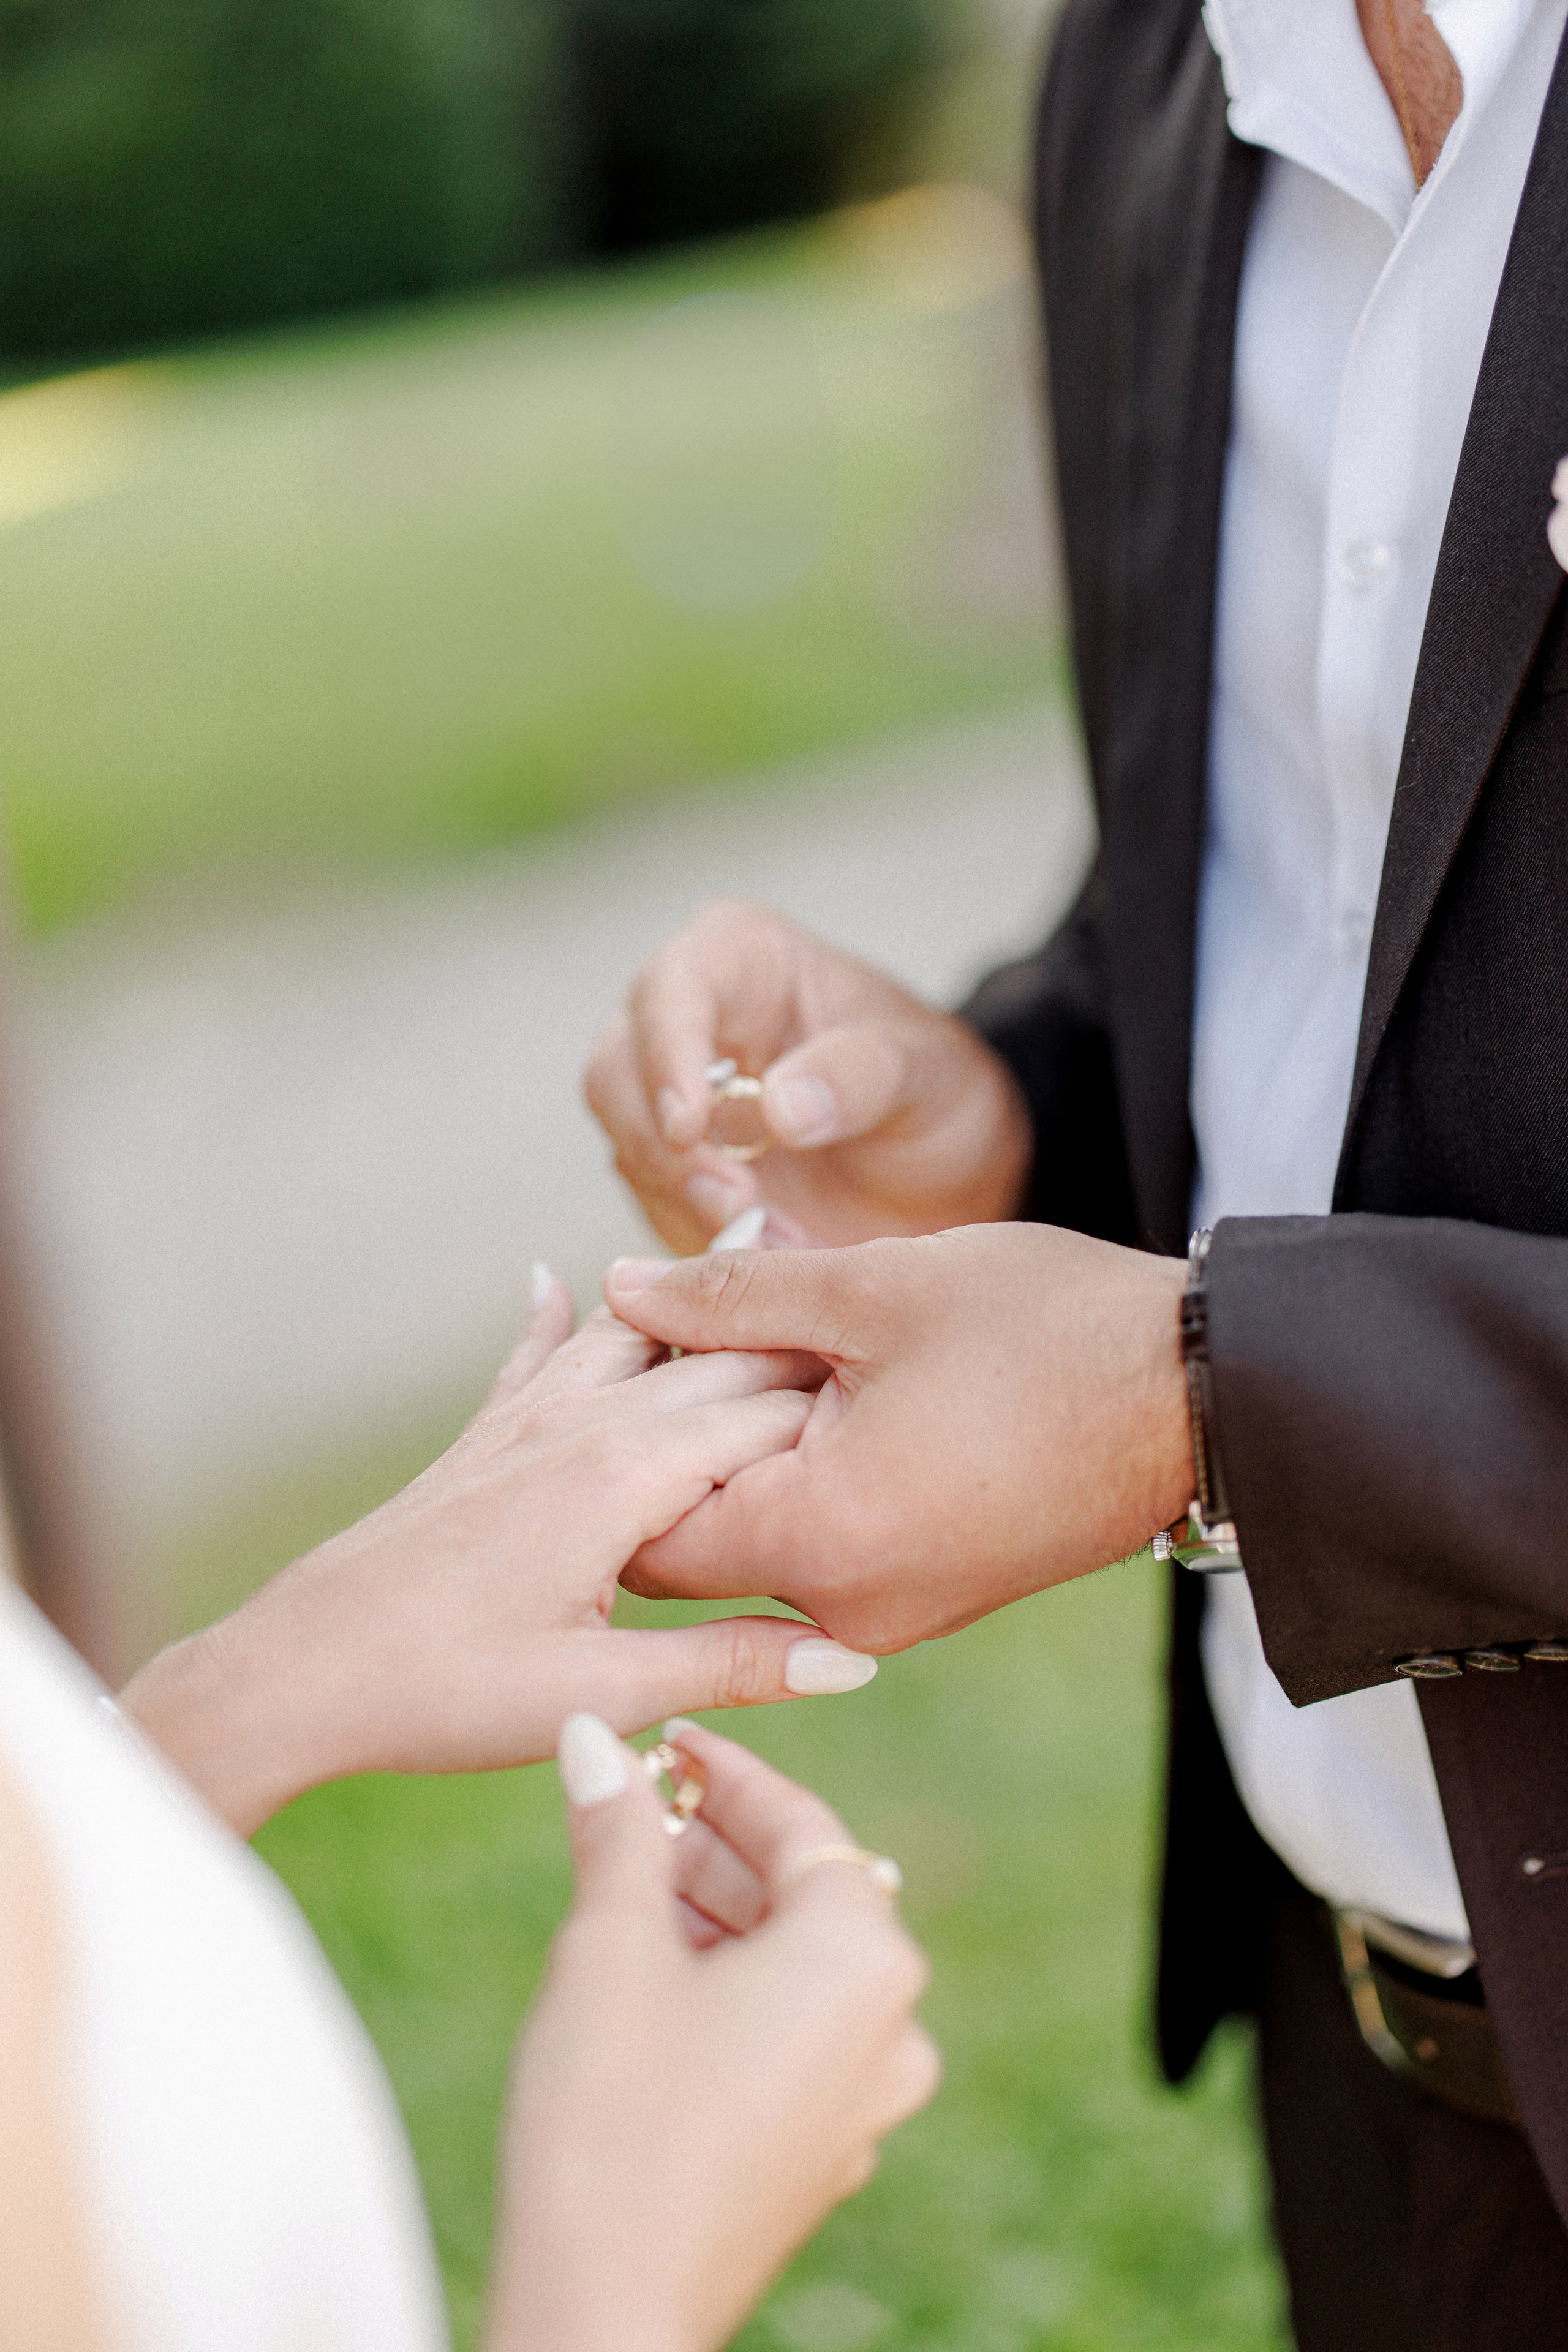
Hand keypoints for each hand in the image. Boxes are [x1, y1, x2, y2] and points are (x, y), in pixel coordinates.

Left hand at [121, 1283, 877, 1835]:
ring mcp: (526, 1424)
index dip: (847, 1395)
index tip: (917, 1370)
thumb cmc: (445, 1691)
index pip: (768, 1413)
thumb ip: (733, 1664)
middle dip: (792, 1329)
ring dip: (691, 1296)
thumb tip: (854, 1658)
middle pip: (714, 1360)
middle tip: (866, 1276)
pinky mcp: (481, 1444)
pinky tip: (551, 1277)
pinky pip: (531, 1360)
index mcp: (627, 1475)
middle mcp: (582, 1425)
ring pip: (630, 1338)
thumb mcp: (602, 1694)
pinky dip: (553, 1319)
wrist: (301, 1671)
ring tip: (747, 1225)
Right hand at [490, 1715, 938, 2351]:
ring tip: (626, 1888)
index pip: (801, 1824)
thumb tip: (594, 1734)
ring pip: (797, 1964)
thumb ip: (617, 1830)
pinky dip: (732, 1986)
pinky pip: (792, 2030)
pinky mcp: (826, 2151)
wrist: (604, 2312)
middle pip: (806, 1892)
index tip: (664, 1740)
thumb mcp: (608, 1947)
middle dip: (715, 1845)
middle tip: (630, 1809)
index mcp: (863, 1959)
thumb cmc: (609, 2121)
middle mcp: (892, 2026)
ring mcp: (867, 2099)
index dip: (724, 1771)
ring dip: (718, 1914)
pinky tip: (652, 1974)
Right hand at [584, 899, 1030, 1253]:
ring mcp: (669, 1103)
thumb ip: (861, 1077)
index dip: (668, 1058)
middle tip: (736, 1206)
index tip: (691, 1129)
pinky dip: (701, 1245)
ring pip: (629, 1151)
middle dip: (666, 1151)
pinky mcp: (674, 1176)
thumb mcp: (926, 1073)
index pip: (671, 991)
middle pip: (616, 1075)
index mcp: (737, 958)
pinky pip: (657, 1212)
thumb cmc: (935, 1091)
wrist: (945, 1171)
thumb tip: (779, 1108)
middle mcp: (683, 1022)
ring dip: (689, 1206)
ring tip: (774, 1236)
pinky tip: (767, 1257)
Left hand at [603, 1225, 1191, 1650]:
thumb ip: (728, 1297)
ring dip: (741, 1454)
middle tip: (695, 1330)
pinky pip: (818, 1552)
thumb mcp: (874, 1287)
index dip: (620, 1437)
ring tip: (762, 1345)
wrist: (1203, 1397)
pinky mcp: (926, 1599)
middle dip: (674, 1445)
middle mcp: (845, 1607)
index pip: (644, 1532)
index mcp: (819, 1537)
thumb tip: (619, 1286)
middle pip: (691, 1548)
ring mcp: (890, 1615)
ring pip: (755, 1545)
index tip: (640, 1346)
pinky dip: (796, 1478)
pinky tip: (818, 1390)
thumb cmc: (1048, 1328)